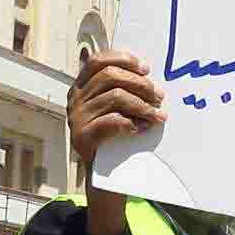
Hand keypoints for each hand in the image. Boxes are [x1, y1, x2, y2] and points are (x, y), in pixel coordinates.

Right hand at [67, 48, 163, 168]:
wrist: (100, 174)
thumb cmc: (112, 135)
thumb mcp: (112, 108)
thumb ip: (120, 89)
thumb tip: (147, 75)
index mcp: (81, 86)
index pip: (98, 60)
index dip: (123, 60)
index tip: (146, 69)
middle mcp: (75, 99)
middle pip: (109, 75)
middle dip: (140, 84)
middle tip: (159, 96)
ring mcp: (76, 117)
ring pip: (114, 97)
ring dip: (142, 106)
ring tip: (157, 116)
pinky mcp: (82, 137)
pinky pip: (111, 121)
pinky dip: (131, 123)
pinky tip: (141, 129)